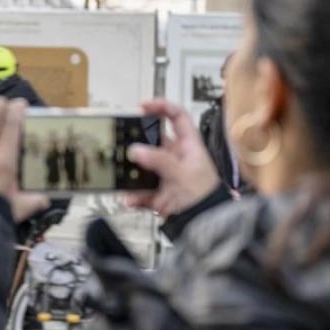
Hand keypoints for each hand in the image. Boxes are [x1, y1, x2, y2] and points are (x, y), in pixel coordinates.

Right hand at [125, 99, 221, 216]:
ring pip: (141, 166)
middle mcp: (175, 157)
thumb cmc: (206, 196)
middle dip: (137, 143)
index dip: (161, 106)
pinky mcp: (157, 193)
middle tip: (125, 143)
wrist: (206, 224)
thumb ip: (160, 161)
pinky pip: (138, 190)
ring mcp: (164, 175)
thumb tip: (137, 150)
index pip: (177, 117)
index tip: (143, 106)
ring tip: (123, 175)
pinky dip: (132, 196)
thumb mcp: (184, 174)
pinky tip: (130, 199)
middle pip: (152, 141)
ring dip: (132, 172)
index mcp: (188, 146)